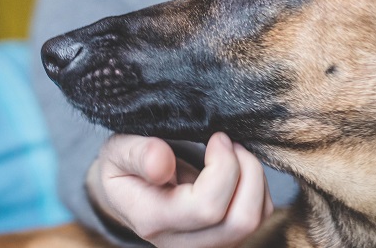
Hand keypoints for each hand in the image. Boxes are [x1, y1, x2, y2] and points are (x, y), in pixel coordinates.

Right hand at [86, 132, 272, 247]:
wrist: (125, 191)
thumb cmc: (123, 165)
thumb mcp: (117, 151)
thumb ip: (137, 153)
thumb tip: (162, 163)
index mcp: (152, 219)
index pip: (206, 207)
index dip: (223, 168)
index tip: (217, 137)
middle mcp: (181, 244)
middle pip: (240, 221)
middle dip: (247, 171)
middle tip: (228, 142)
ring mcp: (204, 246)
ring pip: (254, 221)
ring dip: (253, 178)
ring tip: (232, 152)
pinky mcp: (222, 240)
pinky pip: (258, 217)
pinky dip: (256, 188)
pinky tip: (236, 169)